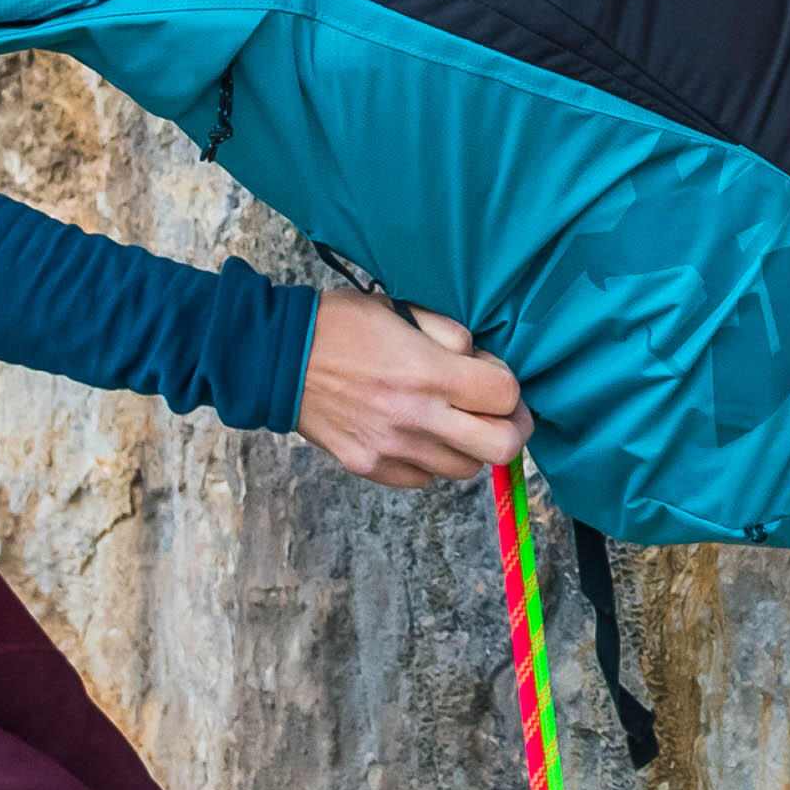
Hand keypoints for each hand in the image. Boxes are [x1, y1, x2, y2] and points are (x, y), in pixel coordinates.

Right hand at [301, 294, 526, 487]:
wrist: (278, 359)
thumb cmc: (340, 326)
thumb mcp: (403, 310)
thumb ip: (451, 337)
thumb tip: (479, 363)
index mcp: (430, 373)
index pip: (506, 396)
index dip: (509, 387)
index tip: (494, 378)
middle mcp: (417, 417)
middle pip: (501, 449)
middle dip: (510, 431)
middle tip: (500, 416)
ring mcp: (393, 448)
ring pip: (465, 470)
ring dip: (468, 447)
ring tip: (452, 422)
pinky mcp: (370, 466)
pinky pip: (423, 479)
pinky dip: (429, 461)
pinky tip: (416, 434)